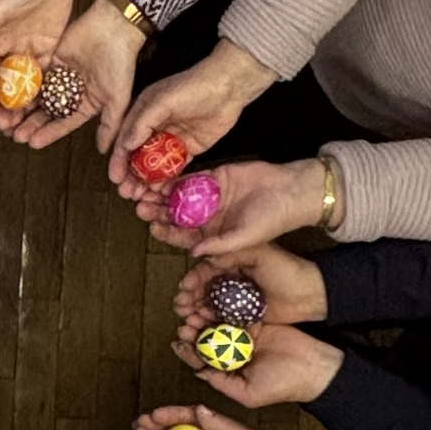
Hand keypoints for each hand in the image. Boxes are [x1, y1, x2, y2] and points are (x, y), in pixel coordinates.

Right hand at [106, 40, 275, 215]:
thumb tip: (125, 145)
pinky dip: (166, 179)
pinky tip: (159, 191)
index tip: (115, 178)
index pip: (126, 140)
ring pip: (155, 165)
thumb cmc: (191, 87)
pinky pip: (174, 167)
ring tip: (140, 196)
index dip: (119, 160)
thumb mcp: (161, 101)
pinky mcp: (190, 148)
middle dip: (131, 175)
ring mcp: (172, 138)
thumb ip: (141, 122)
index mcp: (143, 112)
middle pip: (138, 155)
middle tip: (127, 193)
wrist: (226, 88)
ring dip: (146, 180)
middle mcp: (155, 126)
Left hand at [139, 158, 334, 257]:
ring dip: (164, 195)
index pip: (185, 236)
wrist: (289, 192)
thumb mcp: (245, 238)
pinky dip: (177, 178)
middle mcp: (209, 216)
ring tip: (146, 192)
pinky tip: (162, 177)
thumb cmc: (272, 221)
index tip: (153, 229)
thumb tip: (194, 253)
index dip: (168, 234)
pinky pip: (192, 178)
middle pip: (177, 216)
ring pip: (181, 196)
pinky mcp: (215, 177)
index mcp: (214, 234)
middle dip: (159, 213)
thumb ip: (220, 246)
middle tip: (141, 208)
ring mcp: (210, 196)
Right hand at [173, 243, 327, 338]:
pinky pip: (220, 321)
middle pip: (202, 290)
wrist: (308, 296)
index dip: (193, 279)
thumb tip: (203, 252)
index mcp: (233, 263)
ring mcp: (235, 301)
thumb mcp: (260, 254)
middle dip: (189, 298)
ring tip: (188, 319)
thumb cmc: (286, 270)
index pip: (206, 270)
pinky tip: (200, 327)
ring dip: (195, 312)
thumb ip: (233, 253)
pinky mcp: (241, 318)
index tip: (185, 287)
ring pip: (208, 306)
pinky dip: (208, 324)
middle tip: (181, 307)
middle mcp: (231, 281)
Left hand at [179, 313, 338, 407]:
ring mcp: (245, 337)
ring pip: (219, 325)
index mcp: (230, 372)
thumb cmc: (284, 385)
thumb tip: (199, 373)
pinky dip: (224, 308)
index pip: (203, 361)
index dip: (189, 352)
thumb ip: (223, 383)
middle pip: (208, 340)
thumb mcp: (249, 393)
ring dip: (206, 318)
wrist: (313, 366)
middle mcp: (234, 354)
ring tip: (196, 313)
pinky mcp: (256, 322)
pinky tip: (213, 303)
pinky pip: (236, 313)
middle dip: (194, 332)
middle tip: (185, 324)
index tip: (178, 343)